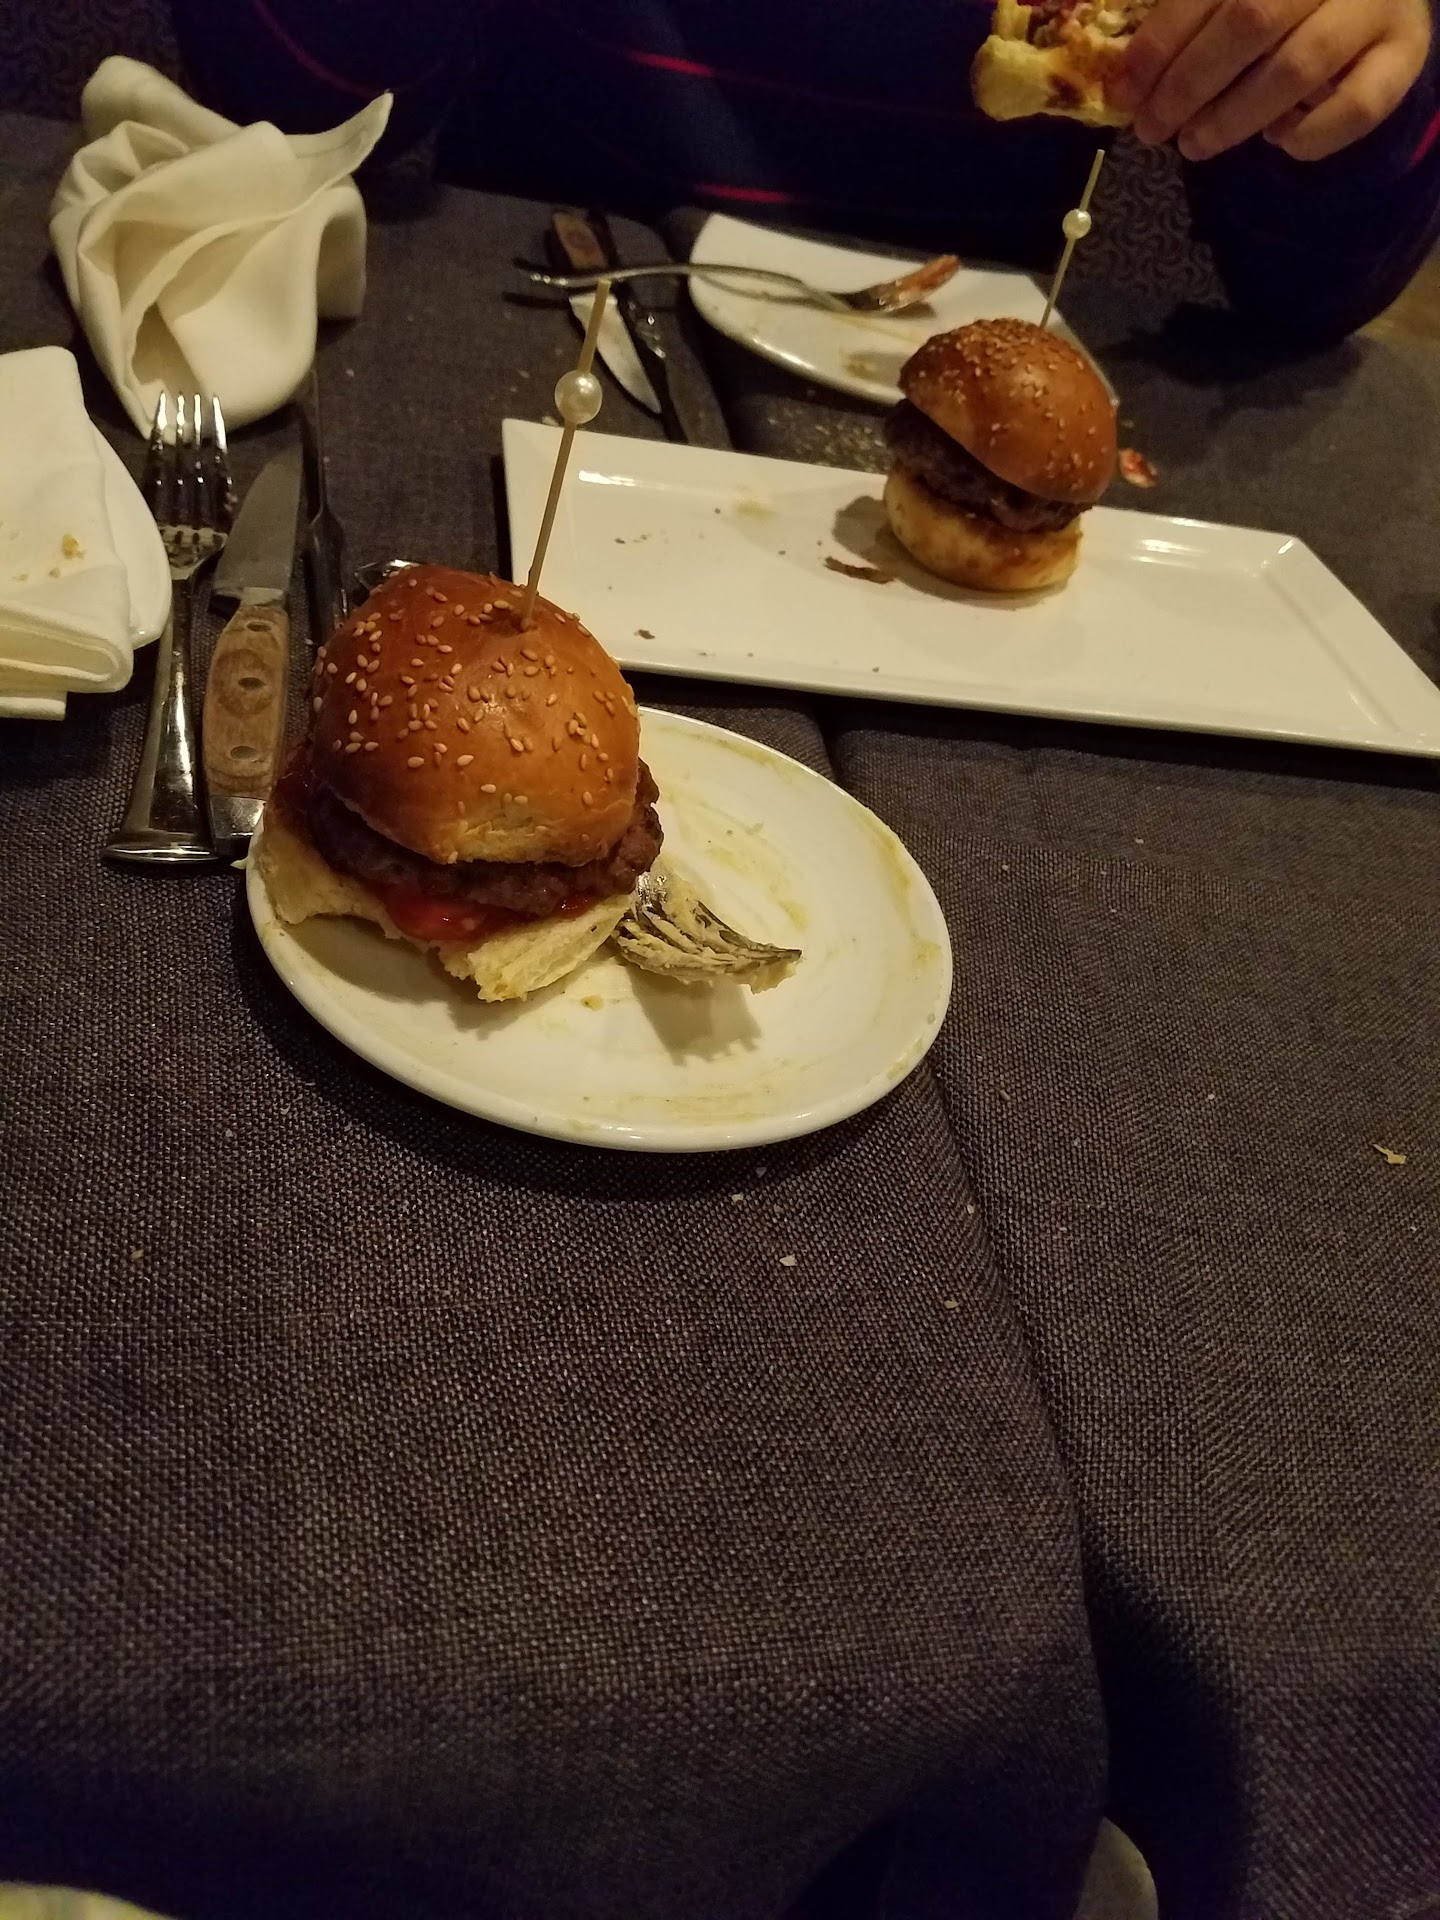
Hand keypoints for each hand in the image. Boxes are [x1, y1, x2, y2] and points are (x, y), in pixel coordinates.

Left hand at [1110, 0, 1433, 160]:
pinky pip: (1358, 106)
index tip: (1124, 92)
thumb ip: (1191, 16)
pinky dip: (1310, 135)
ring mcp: (1375, 5)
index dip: (1159, 42)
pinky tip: (1277, 141)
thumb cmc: (1287, 2)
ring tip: (1195, 144)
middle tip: (1152, 130)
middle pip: (1251, 21)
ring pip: (1300, 66)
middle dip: (1189, 85)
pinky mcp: (1404, 54)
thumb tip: (1126, 79)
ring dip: (1234, 117)